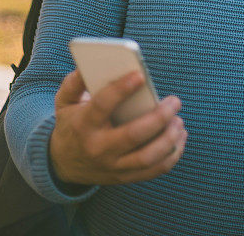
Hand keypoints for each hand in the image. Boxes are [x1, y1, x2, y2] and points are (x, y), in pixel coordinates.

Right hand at [49, 69, 187, 185]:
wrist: (64, 163)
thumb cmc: (71, 123)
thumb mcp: (65, 101)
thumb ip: (75, 82)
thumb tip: (89, 65)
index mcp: (84, 124)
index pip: (102, 106)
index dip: (121, 89)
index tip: (140, 75)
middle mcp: (98, 148)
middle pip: (133, 134)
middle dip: (158, 117)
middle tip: (175, 101)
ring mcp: (112, 166)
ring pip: (147, 157)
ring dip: (169, 139)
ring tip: (179, 120)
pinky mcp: (124, 177)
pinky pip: (153, 171)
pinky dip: (171, 156)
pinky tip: (180, 137)